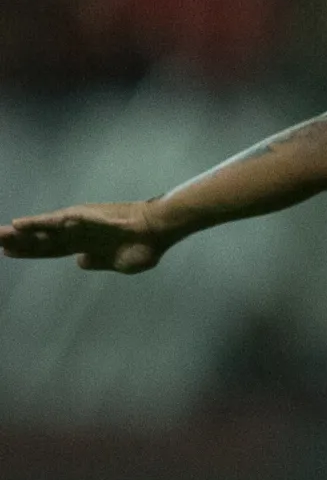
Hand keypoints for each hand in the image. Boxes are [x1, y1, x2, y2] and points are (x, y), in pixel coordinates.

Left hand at [0, 202, 176, 273]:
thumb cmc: (145, 246)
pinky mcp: (83, 216)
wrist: (159, 232)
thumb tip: (79, 262)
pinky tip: (18, 224)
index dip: (29, 252)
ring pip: (42, 230)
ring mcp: (78, 224)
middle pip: (40, 240)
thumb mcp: (119, 263)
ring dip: (19, 233)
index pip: (50, 250)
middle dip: (17, 243)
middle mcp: (77, 233)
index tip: (7, 253)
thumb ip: (98, 262)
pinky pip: (55, 220)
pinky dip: (36, 222)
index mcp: (85, 245)